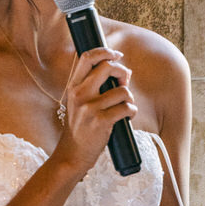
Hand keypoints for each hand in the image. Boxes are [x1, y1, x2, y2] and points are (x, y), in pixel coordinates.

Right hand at [56, 47, 136, 176]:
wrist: (72, 154)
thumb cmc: (80, 128)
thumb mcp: (78, 103)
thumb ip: (93, 86)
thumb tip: (123, 71)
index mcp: (73, 87)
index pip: (87, 57)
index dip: (105, 51)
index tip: (117, 55)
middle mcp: (80, 94)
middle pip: (108, 67)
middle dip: (123, 72)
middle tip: (125, 83)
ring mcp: (90, 108)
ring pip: (122, 90)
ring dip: (130, 98)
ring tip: (126, 107)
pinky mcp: (101, 121)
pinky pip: (126, 108)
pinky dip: (132, 111)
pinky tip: (128, 117)